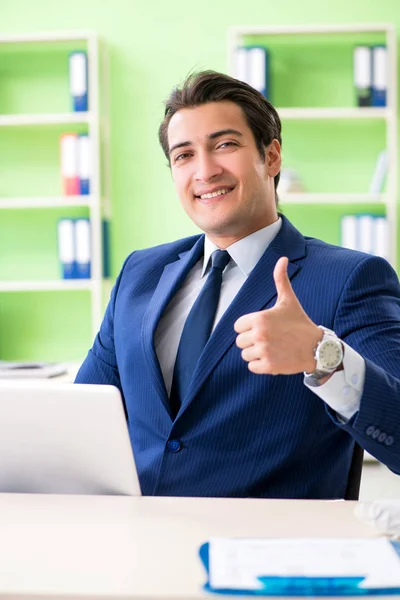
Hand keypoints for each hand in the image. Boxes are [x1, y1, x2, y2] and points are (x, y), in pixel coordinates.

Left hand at [234, 257, 322, 374]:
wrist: (317, 347)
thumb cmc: (300, 323)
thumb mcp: (289, 300)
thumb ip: (280, 279)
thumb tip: (282, 258)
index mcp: (260, 318)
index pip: (238, 326)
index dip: (248, 327)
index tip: (263, 328)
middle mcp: (259, 334)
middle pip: (240, 342)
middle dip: (252, 342)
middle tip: (269, 339)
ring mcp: (264, 351)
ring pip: (245, 355)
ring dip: (256, 354)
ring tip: (272, 349)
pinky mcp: (268, 366)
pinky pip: (252, 367)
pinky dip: (260, 365)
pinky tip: (273, 358)